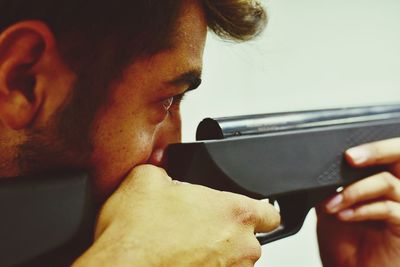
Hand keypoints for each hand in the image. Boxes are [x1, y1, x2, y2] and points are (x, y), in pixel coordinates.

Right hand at [73, 165, 279, 266]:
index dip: (259, 209)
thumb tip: (162, 167)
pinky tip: (177, 260)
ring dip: (215, 254)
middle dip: (227, 232)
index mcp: (233, 213)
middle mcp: (239, 248)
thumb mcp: (145, 179)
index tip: (248, 210)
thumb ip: (163, 167)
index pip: (271, 213)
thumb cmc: (136, 235)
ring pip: (232, 262)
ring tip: (182, 245)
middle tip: (197, 225)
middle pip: (249, 239)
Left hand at [317, 138, 399, 266]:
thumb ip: (333, 186)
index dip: (370, 147)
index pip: (386, 154)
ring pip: (388, 182)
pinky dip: (362, 209)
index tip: (344, 152)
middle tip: (351, 157)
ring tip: (332, 204)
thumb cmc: (345, 246)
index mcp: (383, 183)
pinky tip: (344, 216)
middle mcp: (398, 192)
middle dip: (377, 151)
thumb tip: (321, 168)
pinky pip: (389, 209)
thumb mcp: (332, 207)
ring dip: (354, 191)